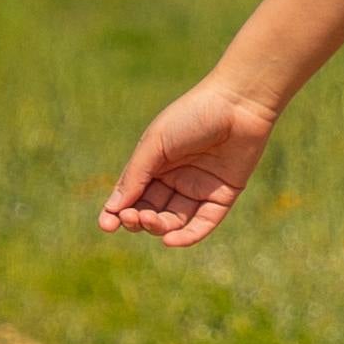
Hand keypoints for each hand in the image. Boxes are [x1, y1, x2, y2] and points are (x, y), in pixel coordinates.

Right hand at [100, 70, 282, 246]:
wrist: (238, 103)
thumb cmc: (192, 115)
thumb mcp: (156, 143)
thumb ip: (135, 175)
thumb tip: (113, 209)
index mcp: (155, 164)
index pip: (132, 195)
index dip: (117, 212)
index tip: (106, 225)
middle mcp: (175, 179)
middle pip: (151, 211)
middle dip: (138, 220)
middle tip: (133, 218)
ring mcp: (199, 189)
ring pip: (174, 221)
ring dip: (159, 227)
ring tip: (151, 220)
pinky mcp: (222, 197)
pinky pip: (203, 223)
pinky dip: (187, 236)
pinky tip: (170, 240)